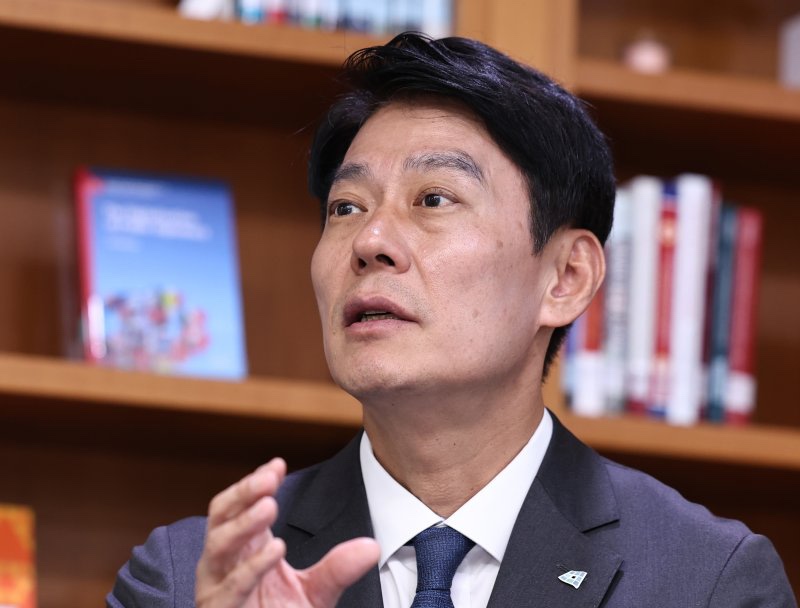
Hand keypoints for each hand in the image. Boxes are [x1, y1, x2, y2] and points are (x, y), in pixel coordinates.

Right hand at [195, 458, 379, 607]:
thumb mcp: (314, 593)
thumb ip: (337, 568)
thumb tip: (372, 546)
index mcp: (243, 548)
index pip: (238, 505)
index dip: (254, 484)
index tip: (277, 465)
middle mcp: (223, 562)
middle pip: (221, 516)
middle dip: (243, 493)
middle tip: (268, 477)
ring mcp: (216, 586)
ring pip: (218, 545)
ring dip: (244, 523)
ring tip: (269, 506)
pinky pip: (232, 585)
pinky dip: (252, 566)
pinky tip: (276, 548)